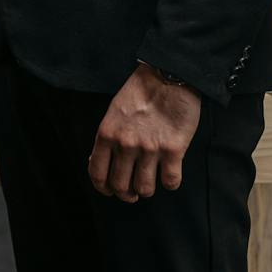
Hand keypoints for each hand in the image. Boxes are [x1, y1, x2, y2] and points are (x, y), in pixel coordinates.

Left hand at [87, 65, 201, 201]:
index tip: (110, 190)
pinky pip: (170, 181)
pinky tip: (170, 174)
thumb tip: (99, 162)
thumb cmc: (140, 93)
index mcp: (107, 134)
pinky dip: (170, 183)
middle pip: (120, 186)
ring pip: (145, 189)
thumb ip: (107, 138)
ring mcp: (150, 148)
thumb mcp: (113, 113)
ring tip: (150, 183)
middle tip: (133, 192)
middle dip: (126, 194)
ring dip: (147, 190)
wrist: (168, 76)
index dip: (103, 188)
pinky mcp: (174, 149)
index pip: (97, 174)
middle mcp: (125, 144)